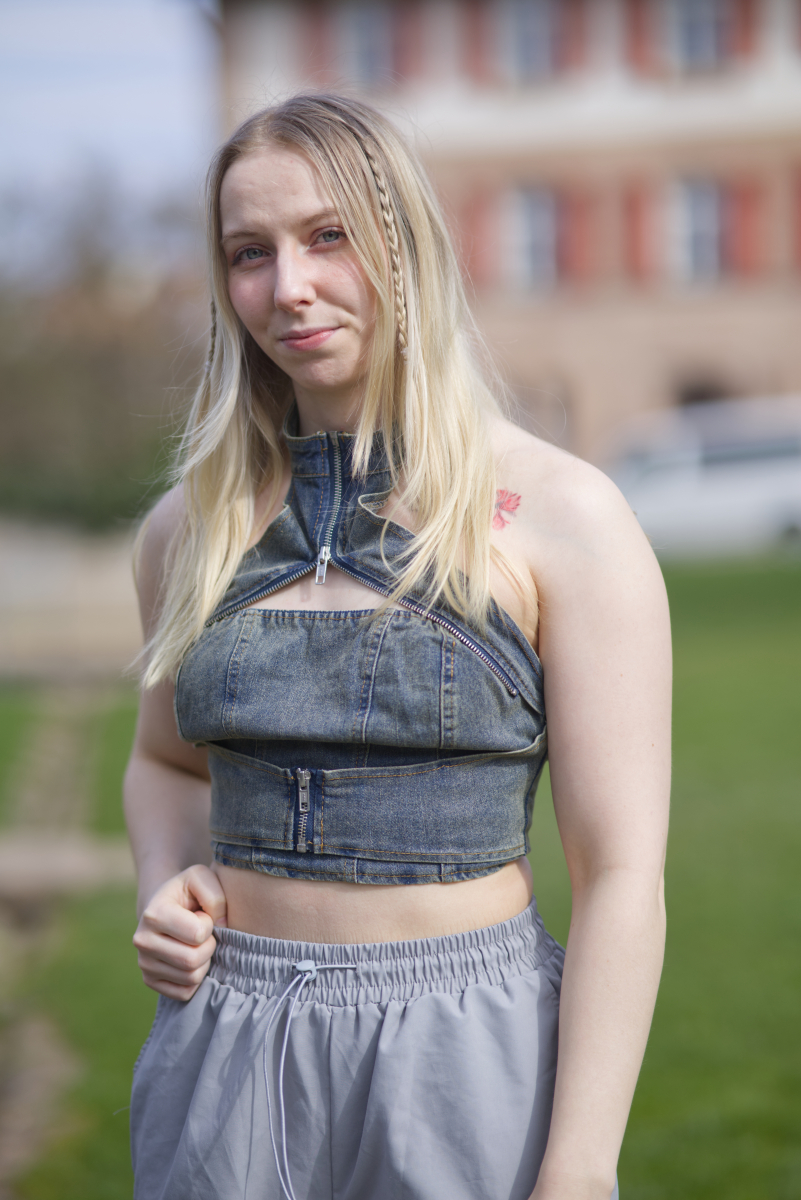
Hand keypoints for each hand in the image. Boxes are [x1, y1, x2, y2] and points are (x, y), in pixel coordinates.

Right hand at [133, 865, 227, 1000]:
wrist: (164, 906)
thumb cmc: (187, 892)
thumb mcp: (201, 877)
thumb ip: (215, 894)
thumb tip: (221, 925)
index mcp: (153, 914)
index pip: (198, 934)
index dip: (209, 924)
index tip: (202, 915)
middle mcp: (142, 941)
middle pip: (192, 961)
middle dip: (209, 946)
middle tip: (203, 934)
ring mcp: (143, 963)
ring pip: (191, 978)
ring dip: (204, 962)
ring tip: (195, 944)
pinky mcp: (149, 980)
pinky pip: (185, 992)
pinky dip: (196, 978)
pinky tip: (190, 958)